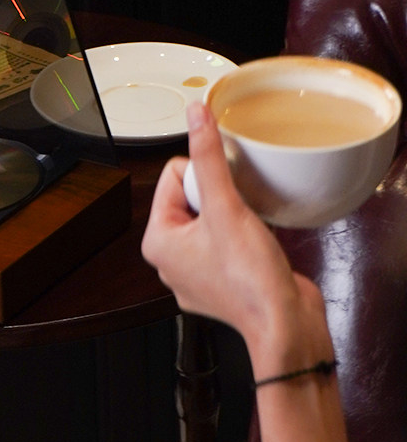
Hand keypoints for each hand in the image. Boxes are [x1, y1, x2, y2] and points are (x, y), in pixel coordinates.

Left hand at [141, 102, 321, 352]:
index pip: (172, 177)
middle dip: (219, 196)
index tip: (226, 195)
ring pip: (211, 215)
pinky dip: (241, 233)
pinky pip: (224, 237)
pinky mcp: (219, 277)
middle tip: (238, 215)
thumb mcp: (226, 207)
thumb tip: (196, 116)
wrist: (285, 325)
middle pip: (190, 195)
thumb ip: (209, 158)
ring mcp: (194, 270)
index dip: (204, 175)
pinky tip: (254, 245)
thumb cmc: (250, 279)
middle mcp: (169, 257)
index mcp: (157, 241)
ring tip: (247, 231)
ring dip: (232, 213)